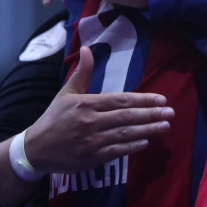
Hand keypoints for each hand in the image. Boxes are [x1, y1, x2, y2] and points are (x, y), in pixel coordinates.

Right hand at [24, 46, 173, 172]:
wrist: (35, 149)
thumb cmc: (53, 118)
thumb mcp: (65, 93)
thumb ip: (82, 73)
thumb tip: (88, 49)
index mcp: (86, 104)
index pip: (120, 100)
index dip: (142, 99)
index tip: (161, 100)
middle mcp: (91, 122)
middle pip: (126, 117)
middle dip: (150, 114)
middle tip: (170, 113)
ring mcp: (92, 141)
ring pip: (125, 134)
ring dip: (147, 130)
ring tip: (165, 126)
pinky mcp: (92, 158)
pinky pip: (116, 151)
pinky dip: (132, 147)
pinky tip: (146, 142)